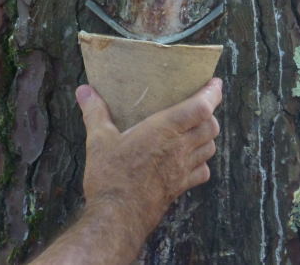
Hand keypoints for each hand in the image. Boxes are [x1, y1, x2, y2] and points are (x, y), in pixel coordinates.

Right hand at [28, 79, 222, 264]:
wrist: (118, 217)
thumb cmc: (110, 176)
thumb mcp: (98, 140)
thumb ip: (94, 112)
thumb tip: (84, 90)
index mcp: (165, 129)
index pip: (201, 107)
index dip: (213, 93)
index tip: (215, 83)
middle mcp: (180, 148)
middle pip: (211, 126)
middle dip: (210, 114)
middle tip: (201, 106)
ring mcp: (183, 169)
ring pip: (210, 148)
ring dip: (208, 136)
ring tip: (197, 130)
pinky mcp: (180, 187)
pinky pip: (203, 172)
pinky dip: (203, 162)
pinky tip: (191, 160)